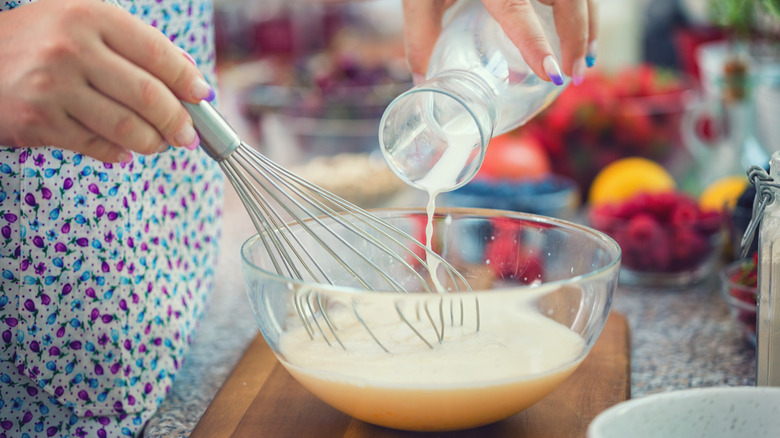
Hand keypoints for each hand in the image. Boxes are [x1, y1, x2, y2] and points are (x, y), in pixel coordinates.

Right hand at [0, 0, 213, 161]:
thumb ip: (135, 45)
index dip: (187, 80)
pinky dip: (120, 153)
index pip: (157, 53)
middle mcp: (71, 50)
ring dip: (154, 143)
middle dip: (178, 121)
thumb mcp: (84, 23)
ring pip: (127, 128)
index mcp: (90, 16)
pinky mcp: (39, 121)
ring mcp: (53, 88)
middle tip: (189, 136)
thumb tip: (190, 79)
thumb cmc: (42, 41)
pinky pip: (97, 146)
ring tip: (160, 144)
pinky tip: (124, 149)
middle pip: (149, 96)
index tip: (202, 97)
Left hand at [402, 0, 597, 85]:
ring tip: (584, 59)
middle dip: (576, 38)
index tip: (552, 74)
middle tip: (573, 76)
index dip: (535, 44)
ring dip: (586, 24)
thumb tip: (424, 82)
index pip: (516, 10)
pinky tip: (582, 27)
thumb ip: (422, 34)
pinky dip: (583, 6)